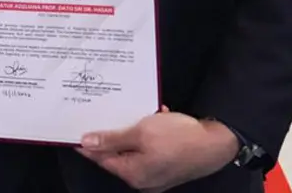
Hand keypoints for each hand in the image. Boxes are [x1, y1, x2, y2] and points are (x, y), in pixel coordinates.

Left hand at [77, 107, 240, 191]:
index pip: (100, 158)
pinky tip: (154, 117)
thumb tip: (86, 143)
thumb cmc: (180, 138)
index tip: (74, 128)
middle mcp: (143, 179)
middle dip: (109, 134)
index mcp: (133, 174)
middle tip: (99, 114)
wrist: (217, 143)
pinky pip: (149, 149)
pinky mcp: (168, 165)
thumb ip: (112, 139)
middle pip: (116, 155)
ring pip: (133, 149)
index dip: (87, 142)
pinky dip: (148, 133)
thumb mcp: (142, 133)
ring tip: (128, 112)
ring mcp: (156, 174)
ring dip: (130, 131)